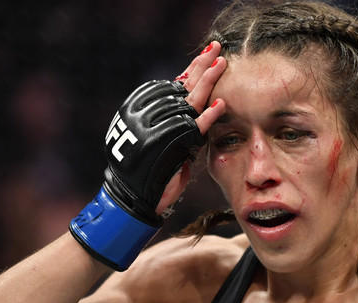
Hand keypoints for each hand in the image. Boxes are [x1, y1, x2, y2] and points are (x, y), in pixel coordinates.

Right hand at [69, 42, 226, 269]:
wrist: (135, 199)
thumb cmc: (154, 175)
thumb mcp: (174, 146)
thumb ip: (185, 128)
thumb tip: (203, 108)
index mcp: (157, 116)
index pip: (178, 87)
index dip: (194, 71)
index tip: (210, 56)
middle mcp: (156, 119)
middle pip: (183, 87)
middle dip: (201, 66)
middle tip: (216, 48)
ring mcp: (160, 130)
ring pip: (188, 102)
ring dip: (207, 83)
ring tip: (222, 63)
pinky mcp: (167, 146)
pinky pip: (192, 129)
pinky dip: (206, 118)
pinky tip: (220, 105)